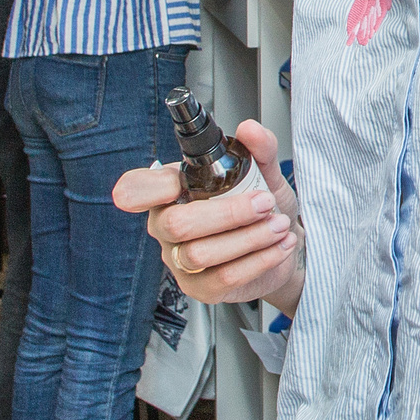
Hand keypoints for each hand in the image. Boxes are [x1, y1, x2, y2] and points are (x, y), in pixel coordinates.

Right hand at [114, 118, 305, 308]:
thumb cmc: (261, 205)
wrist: (282, 241)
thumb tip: (250, 131)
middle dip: (228, 213)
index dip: (147, 188)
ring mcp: (180, 261)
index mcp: (170, 193)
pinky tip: (279, 245)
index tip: (174, 185)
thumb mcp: (264, 172)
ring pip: (202, 254)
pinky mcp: (200, 288)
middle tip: (264, 203)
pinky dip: (260, 259)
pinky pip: (225, 277)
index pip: (136, 189)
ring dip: (250, 237)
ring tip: (278, 224)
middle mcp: (167, 228)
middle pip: (176, 225)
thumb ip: (259, 149)